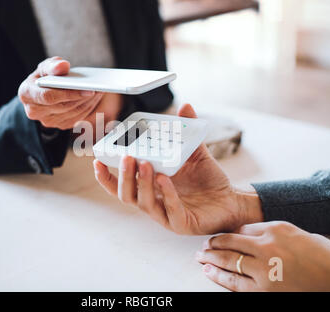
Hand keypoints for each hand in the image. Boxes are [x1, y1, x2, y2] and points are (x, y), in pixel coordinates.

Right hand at [18, 56, 103, 129]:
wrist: (43, 92)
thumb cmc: (44, 77)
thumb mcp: (45, 67)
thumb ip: (52, 65)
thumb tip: (63, 66)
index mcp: (27, 94)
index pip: (48, 97)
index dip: (69, 94)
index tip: (87, 89)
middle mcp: (35, 111)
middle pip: (63, 106)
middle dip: (82, 97)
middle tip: (99, 88)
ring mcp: (48, 121)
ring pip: (73, 113)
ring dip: (89, 102)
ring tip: (100, 90)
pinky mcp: (60, 125)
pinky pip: (78, 118)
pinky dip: (89, 107)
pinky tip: (95, 97)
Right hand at [93, 103, 262, 234]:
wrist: (232, 201)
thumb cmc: (208, 180)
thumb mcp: (195, 153)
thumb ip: (186, 133)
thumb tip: (185, 106)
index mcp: (149, 187)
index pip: (120, 185)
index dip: (106, 176)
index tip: (97, 159)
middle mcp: (153, 202)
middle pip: (126, 194)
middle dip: (123, 176)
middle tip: (126, 156)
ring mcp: (166, 214)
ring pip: (143, 204)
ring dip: (141, 183)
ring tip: (145, 163)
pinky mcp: (182, 223)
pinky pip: (171, 211)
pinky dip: (166, 195)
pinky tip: (165, 179)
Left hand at [196, 221, 329, 291]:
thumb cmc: (323, 256)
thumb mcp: (296, 233)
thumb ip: (268, 232)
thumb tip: (245, 235)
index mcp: (275, 230)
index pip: (241, 229)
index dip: (228, 234)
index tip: (220, 237)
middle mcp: (266, 248)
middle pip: (229, 244)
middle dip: (213, 245)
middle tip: (203, 247)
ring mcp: (264, 271)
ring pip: (227, 262)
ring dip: (210, 260)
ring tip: (200, 258)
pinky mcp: (264, 291)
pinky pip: (235, 283)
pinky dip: (219, 277)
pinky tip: (209, 272)